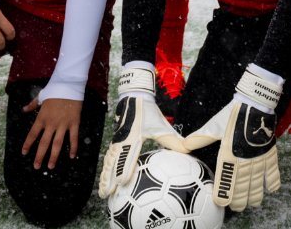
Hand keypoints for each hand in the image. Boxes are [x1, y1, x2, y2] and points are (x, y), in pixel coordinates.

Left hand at [22, 96, 81, 168]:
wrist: (69, 85)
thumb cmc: (54, 90)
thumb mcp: (40, 97)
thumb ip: (32, 105)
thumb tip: (23, 110)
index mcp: (42, 117)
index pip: (33, 134)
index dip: (28, 144)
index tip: (24, 153)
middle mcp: (51, 123)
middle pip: (44, 143)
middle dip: (39, 156)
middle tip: (36, 166)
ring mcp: (63, 124)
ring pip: (57, 144)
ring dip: (54, 156)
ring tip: (50, 166)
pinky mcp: (74, 123)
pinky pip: (73, 138)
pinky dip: (73, 148)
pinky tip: (71, 156)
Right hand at [98, 65, 189, 196]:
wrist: (134, 96)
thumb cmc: (149, 112)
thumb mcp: (162, 126)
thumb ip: (174, 140)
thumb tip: (188, 151)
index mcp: (134, 138)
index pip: (128, 157)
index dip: (124, 170)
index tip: (122, 183)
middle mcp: (122, 140)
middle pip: (114, 163)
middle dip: (109, 179)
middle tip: (106, 195)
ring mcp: (117, 140)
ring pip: (109, 161)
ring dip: (105, 176)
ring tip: (102, 191)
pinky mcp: (116, 140)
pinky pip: (110, 157)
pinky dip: (106, 168)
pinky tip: (105, 177)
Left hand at [185, 66, 281, 211]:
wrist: (255, 104)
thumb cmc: (232, 114)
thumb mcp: (214, 126)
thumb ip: (199, 138)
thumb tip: (183, 146)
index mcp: (230, 156)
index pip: (226, 182)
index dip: (223, 194)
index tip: (220, 202)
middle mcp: (246, 162)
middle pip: (244, 189)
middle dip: (240, 201)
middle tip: (236, 207)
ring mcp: (260, 161)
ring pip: (258, 187)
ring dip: (255, 196)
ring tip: (251, 203)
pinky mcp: (271, 156)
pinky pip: (274, 176)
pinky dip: (272, 184)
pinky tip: (269, 189)